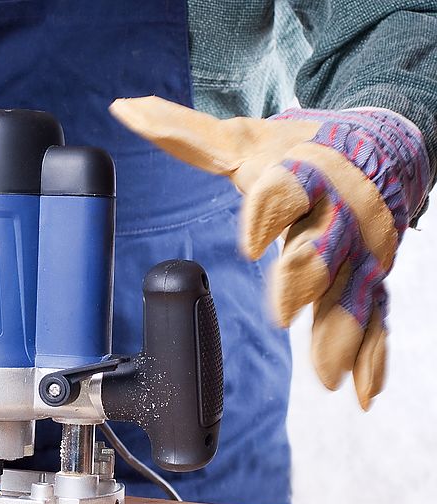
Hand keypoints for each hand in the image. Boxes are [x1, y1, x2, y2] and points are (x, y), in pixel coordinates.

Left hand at [110, 98, 429, 408]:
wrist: (381, 147)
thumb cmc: (299, 148)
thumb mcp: (242, 138)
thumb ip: (183, 133)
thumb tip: (123, 110)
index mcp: (302, 175)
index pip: (286, 192)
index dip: (268, 214)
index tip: (249, 243)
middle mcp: (337, 214)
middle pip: (325, 248)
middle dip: (307, 280)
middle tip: (285, 313)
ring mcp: (361, 251)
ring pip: (354, 294)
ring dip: (342, 334)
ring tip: (326, 375)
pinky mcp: (373, 279)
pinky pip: (377, 321)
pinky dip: (373, 357)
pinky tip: (363, 392)